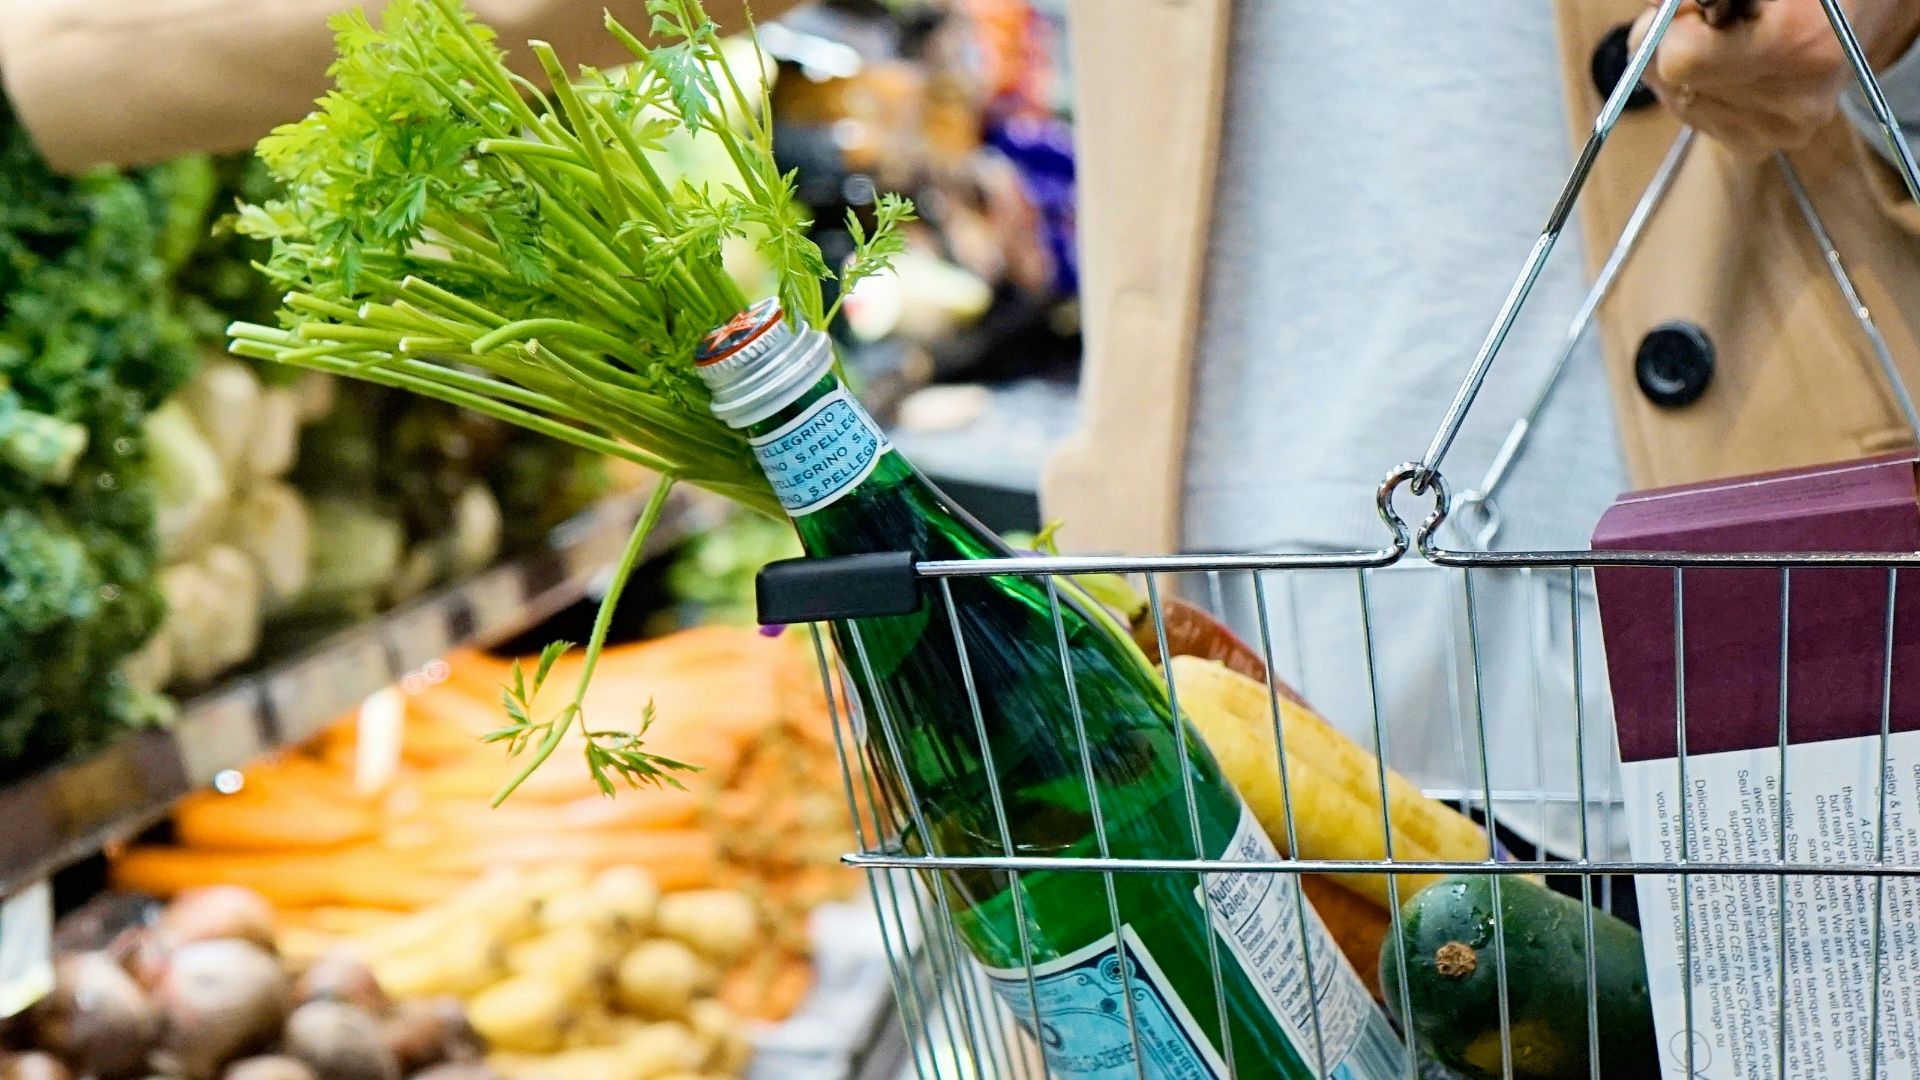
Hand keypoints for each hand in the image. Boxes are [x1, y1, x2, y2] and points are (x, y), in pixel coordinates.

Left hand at [1628, 0, 1919, 155]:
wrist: (1843, 24)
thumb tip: (1648, 15)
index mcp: (1797, 40)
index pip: (1680, 60)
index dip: (1669, 29)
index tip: (1687, 9)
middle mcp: (1795, 98)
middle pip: (1672, 83)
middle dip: (1672, 48)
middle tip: (1707, 24)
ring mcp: (1779, 130)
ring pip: (1678, 102)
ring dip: (1684, 71)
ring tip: (1727, 46)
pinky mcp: (1762, 146)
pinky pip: (1695, 119)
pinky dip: (1697, 91)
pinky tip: (1729, 71)